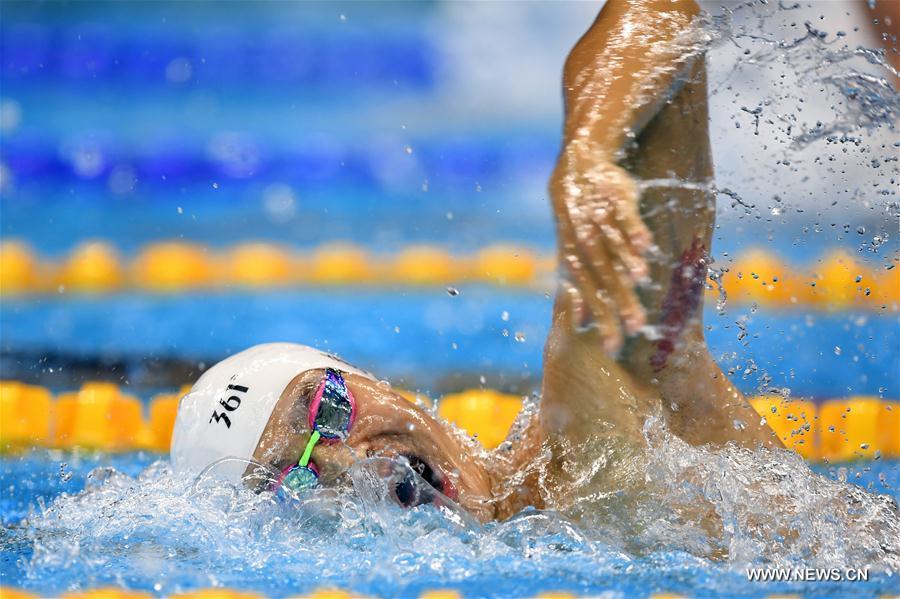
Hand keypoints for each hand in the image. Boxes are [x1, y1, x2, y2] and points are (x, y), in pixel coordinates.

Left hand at [551, 151, 652, 351]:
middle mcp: (584, 242)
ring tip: (641, 282)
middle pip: (602, 276)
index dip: (600, 320)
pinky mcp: (613, 196)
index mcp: (576, 259)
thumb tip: (581, 322)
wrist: (577, 167)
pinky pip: (622, 214)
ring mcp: (597, 218)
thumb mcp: (574, 253)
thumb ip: (580, 287)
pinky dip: (632, 229)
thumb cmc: (581, 220)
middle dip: (618, 300)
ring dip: (625, 262)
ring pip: (611, 245)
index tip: (613, 347)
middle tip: (637, 327)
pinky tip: (645, 245)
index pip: (589, 296)